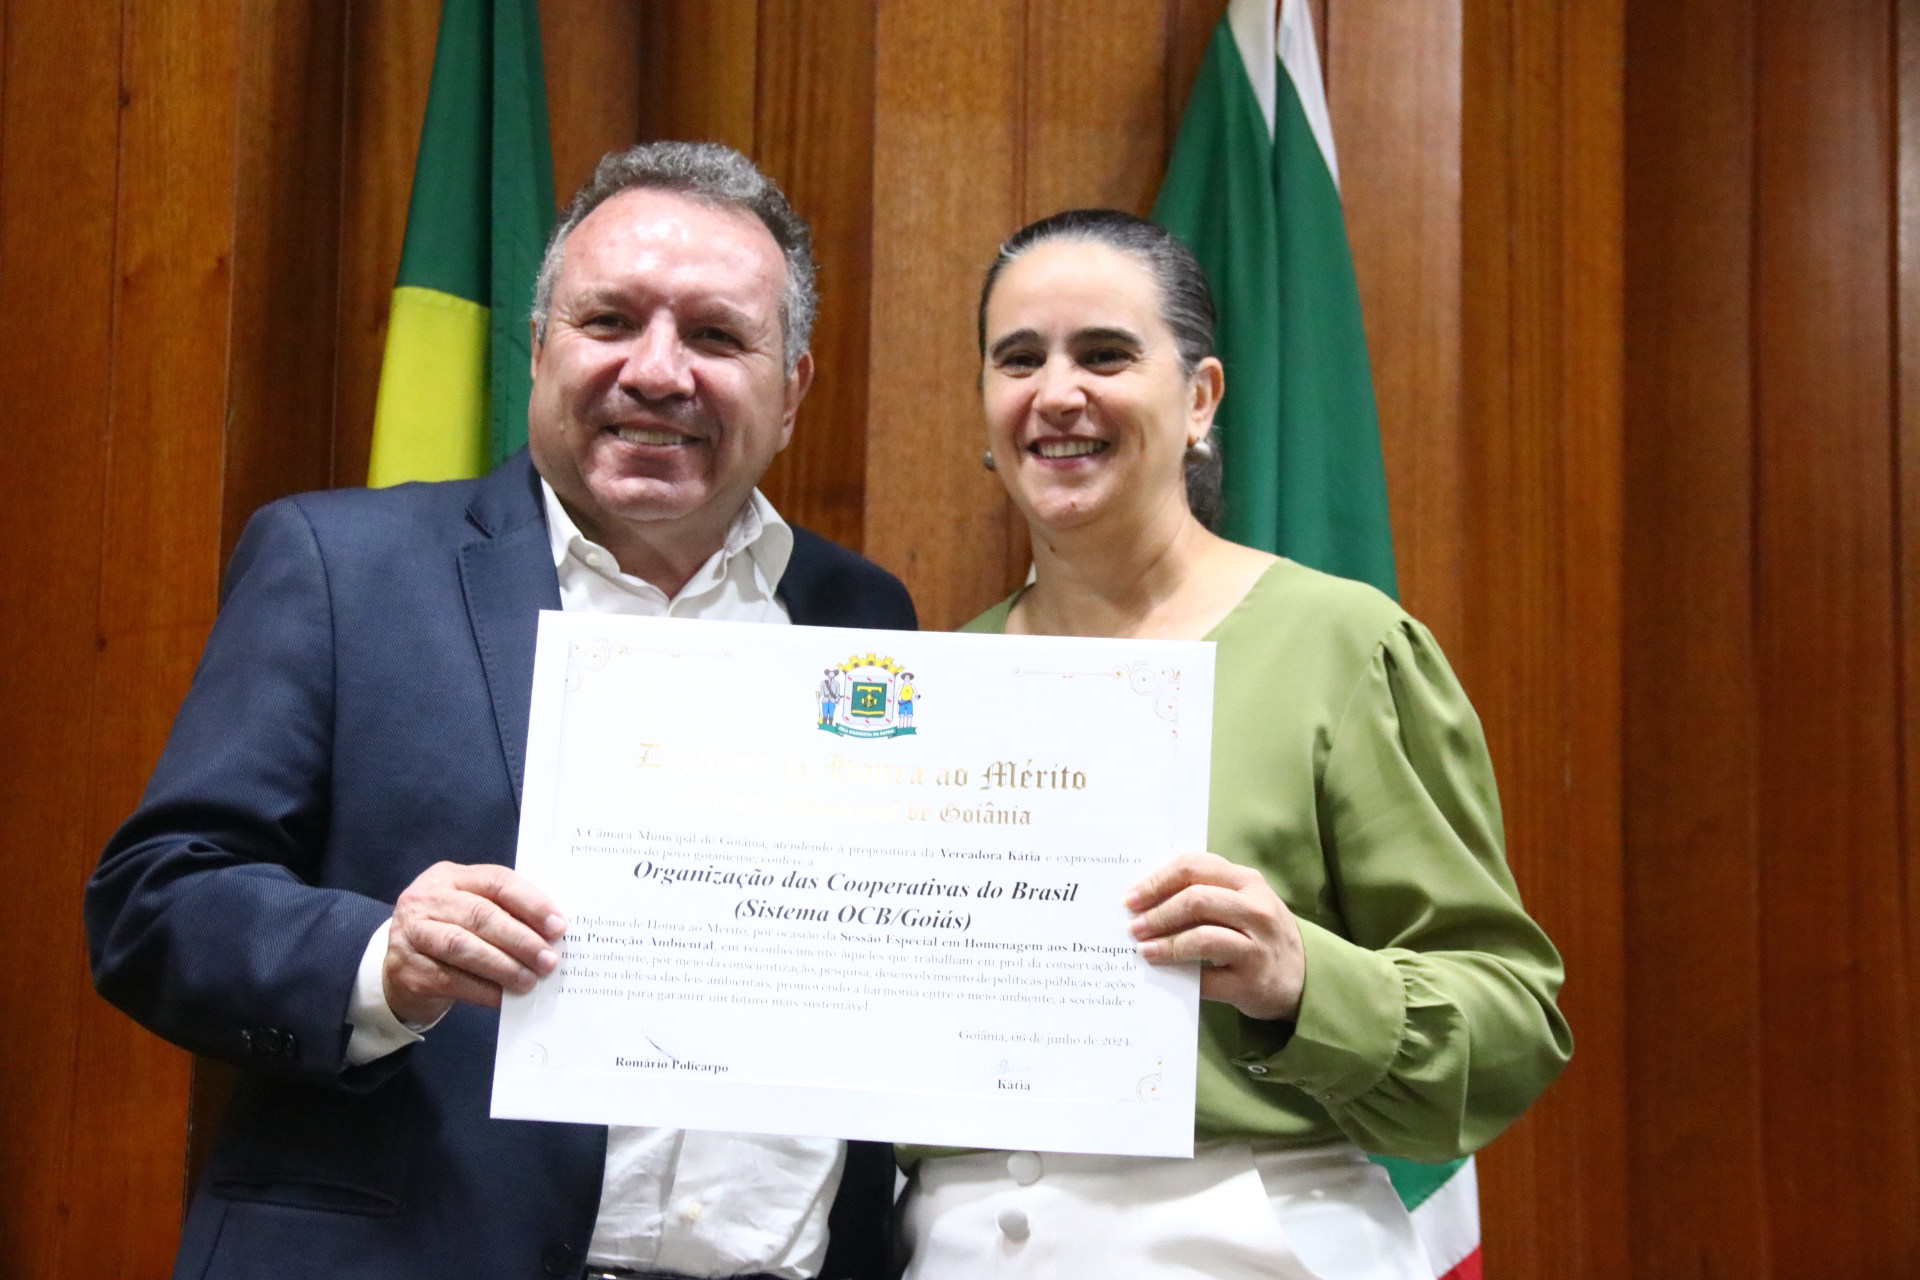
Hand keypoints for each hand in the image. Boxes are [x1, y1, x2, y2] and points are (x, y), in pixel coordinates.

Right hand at [383, 862, 566, 1025]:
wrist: (400, 967)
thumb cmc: (450, 932)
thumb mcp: (471, 911)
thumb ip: (505, 914)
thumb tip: (553, 935)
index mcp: (451, 877)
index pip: (497, 881)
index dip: (531, 903)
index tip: (558, 926)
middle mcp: (427, 899)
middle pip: (480, 914)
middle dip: (520, 939)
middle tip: (548, 960)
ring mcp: (411, 933)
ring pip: (462, 946)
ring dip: (502, 965)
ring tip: (529, 980)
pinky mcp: (408, 969)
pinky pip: (450, 979)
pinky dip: (482, 990)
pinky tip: (503, 998)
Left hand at [1125, 852, 1304, 1021]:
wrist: (1305, 977)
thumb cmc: (1260, 933)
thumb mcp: (1243, 901)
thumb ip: (1206, 891)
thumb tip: (1147, 898)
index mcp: (1248, 881)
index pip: (1194, 867)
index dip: (1156, 881)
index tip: (1131, 897)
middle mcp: (1256, 910)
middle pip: (1195, 900)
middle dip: (1157, 913)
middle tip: (1134, 926)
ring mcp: (1257, 947)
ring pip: (1202, 937)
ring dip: (1166, 944)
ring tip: (1144, 949)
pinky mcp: (1252, 983)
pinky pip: (1207, 978)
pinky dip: (1181, 975)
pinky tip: (1166, 973)